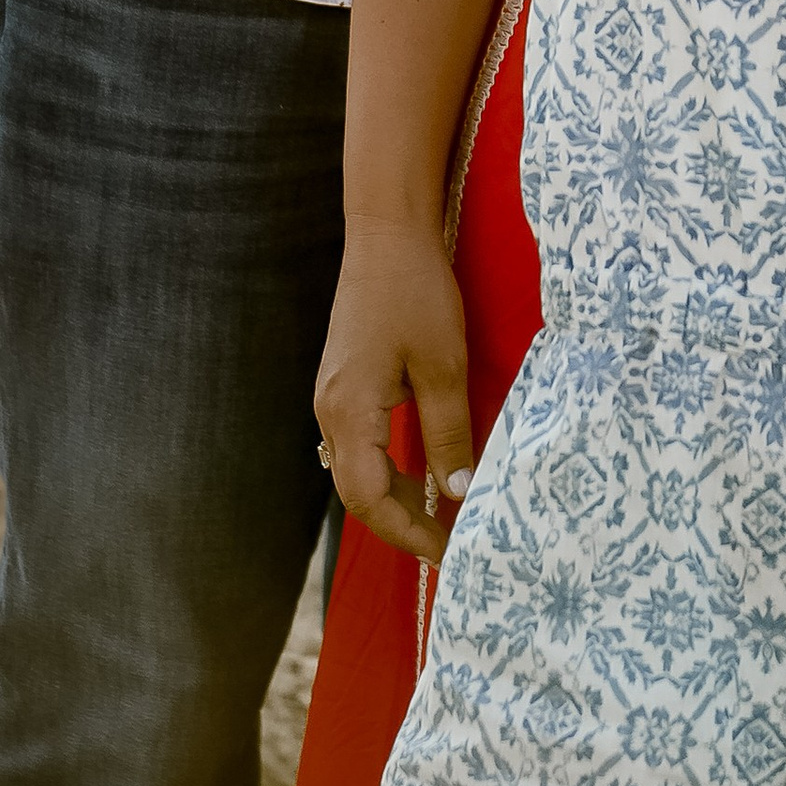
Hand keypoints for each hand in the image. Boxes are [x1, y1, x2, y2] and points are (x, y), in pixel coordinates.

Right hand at [314, 217, 475, 565]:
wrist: (386, 233)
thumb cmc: (416, 292)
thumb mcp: (443, 365)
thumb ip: (447, 431)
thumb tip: (456, 491)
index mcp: (349, 412)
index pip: (370, 498)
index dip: (408, 532)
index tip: (448, 552)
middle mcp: (330, 412)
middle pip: (358, 492)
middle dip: (401, 524)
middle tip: (449, 544)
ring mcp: (332, 398)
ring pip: (358, 469)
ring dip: (395, 498)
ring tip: (441, 518)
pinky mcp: (344, 383)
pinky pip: (361, 443)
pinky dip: (389, 468)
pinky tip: (421, 473)